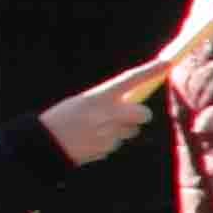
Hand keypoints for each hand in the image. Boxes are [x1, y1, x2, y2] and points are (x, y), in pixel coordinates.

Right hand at [38, 59, 180, 165]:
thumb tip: (129, 105)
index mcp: (99, 96)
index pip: (130, 80)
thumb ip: (107, 102)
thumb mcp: (82, 102)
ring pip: (130, 131)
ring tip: (95, 130)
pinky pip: (116, 144)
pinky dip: (107, 142)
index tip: (167, 63)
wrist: (45, 143)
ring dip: (120, 130)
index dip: (150, 71)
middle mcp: (109, 114)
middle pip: (144, 114)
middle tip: (124, 114)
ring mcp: (110, 133)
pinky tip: (89, 141)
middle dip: (138, 115)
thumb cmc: (62, 118)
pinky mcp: (108, 148)